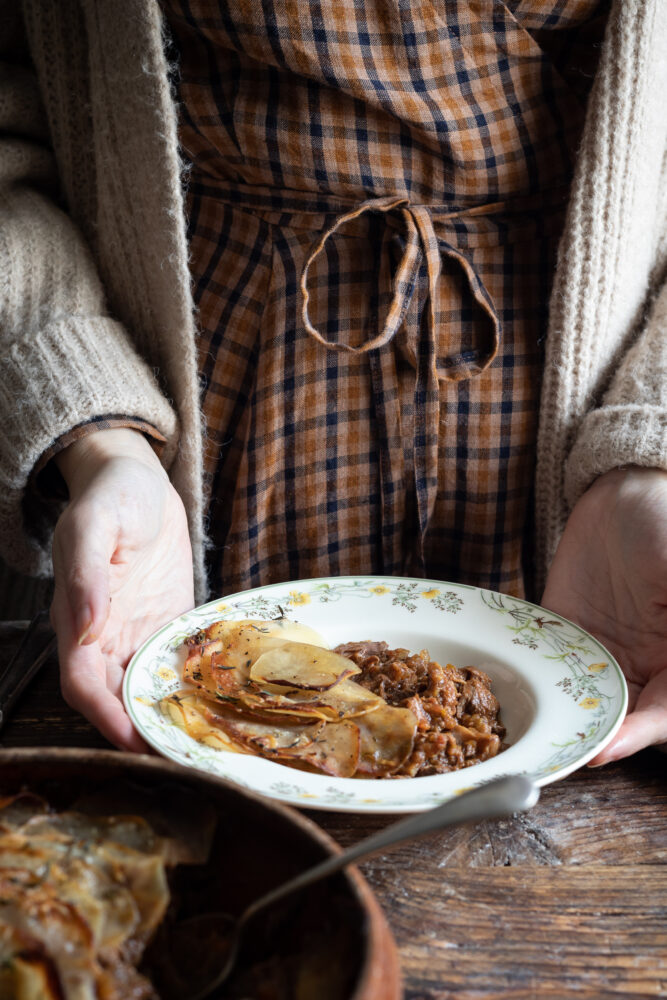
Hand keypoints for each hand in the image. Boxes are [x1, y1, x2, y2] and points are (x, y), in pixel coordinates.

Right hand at [51, 428, 193, 749]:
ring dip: (168, 716)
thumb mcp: (94, 524)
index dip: (105, 716)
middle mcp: (106, 635)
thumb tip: (83, 627)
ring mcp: (138, 632)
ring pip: (147, 689)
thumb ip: (85, 575)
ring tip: (206, 742)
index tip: (135, 742)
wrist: (140, 479)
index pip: (83, 684)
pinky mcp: (168, 623)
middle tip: (184, 757)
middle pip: (116, 698)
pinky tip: (220, 702)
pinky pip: (176, 663)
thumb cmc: (112, 495)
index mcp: (78, 618)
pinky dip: (191, 687)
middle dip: (142, 731)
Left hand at [542, 467, 666, 764]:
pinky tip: (523, 696)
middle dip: (600, 735)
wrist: (624, 491)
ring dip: (570, 717)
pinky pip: (557, 668)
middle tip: (568, 747)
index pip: (666, 712)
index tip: (608, 747)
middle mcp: (650, 666)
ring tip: (543, 732)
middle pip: (628, 718)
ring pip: (590, 702)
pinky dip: (544, 685)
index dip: (642, 733)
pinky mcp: (569, 637)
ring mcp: (607, 654)